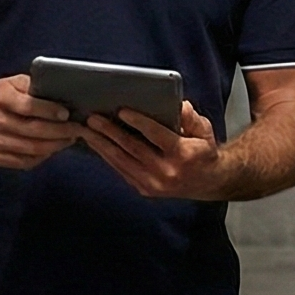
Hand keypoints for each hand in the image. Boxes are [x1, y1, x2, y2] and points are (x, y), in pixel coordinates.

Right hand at [0, 74, 78, 169]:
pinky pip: (24, 161)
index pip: (27, 106)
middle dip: (60, 131)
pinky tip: (52, 148)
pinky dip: (43, 156)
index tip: (67, 113)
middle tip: (77, 129)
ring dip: (56, 145)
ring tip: (69, 139)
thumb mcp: (10, 84)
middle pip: (33, 131)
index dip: (49, 110)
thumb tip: (60, 94)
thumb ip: (32, 87)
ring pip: (32, 149)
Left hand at [80, 100, 225, 199]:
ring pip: (122, 161)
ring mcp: (153, 184)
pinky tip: (97, 145)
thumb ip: (189, 116)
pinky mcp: (144, 190)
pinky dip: (107, 157)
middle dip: (110, 132)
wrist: (207, 182)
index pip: (156, 135)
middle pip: (132, 148)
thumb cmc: (202, 151)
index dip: (138, 122)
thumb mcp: (203, 130)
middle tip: (93, 119)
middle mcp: (166, 172)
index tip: (121, 111)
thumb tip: (176, 104)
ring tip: (87, 131)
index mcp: (182, 155)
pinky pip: (121, 170)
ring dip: (102, 145)